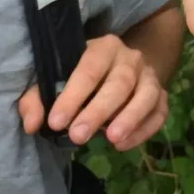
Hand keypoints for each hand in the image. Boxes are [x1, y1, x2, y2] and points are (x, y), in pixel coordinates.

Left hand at [18, 34, 167, 150]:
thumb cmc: (80, 75)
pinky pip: (159, 113)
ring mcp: (150, 76)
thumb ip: (37, 98)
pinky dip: (144, 130)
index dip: (72, 96)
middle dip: (98, 111)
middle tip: (78, 137)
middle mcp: (131, 58)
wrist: (119, 67)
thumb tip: (32, 124)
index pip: (88, 69)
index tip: (56, 122)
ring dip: (130, 118)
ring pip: (146, 95)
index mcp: (103, 47)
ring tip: (112, 140)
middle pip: (119, 83)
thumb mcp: (55, 78)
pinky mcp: (161, 96)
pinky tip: (122, 145)